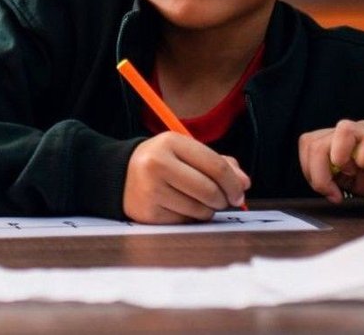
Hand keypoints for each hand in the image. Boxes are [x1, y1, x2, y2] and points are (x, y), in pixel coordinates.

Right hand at [123, 132, 249, 223]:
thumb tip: (243, 183)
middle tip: (223, 201)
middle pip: (210, 190)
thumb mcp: (185, 153)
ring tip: (197, 202)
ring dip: (207, 210)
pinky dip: (190, 218)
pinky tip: (180, 208)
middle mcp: (157, 164)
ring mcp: (150, 189)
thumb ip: (218, 163)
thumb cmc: (162, 163)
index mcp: (170, 142)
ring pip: (200, 210)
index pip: (216, 165)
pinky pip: (185, 222)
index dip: (234, 183)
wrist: (119, 176)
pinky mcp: (148, 212)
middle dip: (223, 200)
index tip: (240, 192)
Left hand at [299, 119, 363, 205]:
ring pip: (342, 129)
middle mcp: (350, 131)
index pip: (308, 142)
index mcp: (336, 139)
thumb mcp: (346, 181)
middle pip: (317, 141)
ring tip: (350, 173)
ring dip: (339, 156)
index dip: (308, 168)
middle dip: (318, 173)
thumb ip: (329, 175)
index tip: (325, 190)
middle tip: (333, 192)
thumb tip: (316, 179)